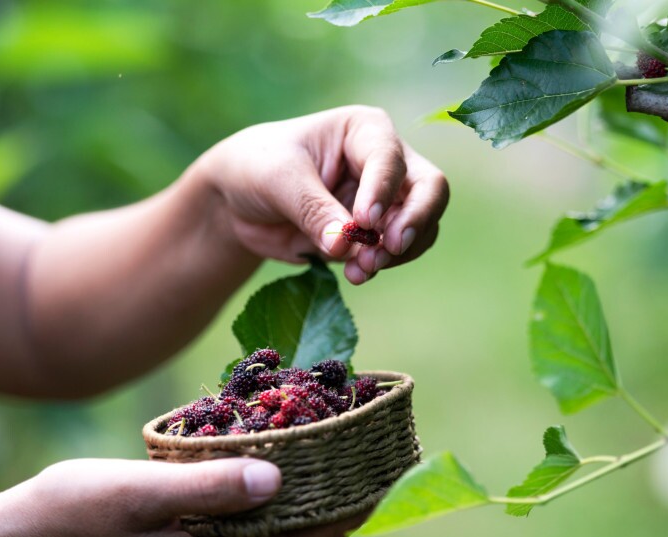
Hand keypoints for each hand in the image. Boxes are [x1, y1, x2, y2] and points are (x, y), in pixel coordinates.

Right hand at [4, 458, 357, 536]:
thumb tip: (278, 482)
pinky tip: (243, 495)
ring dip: (274, 521)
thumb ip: (212, 486)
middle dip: (310, 521)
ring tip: (308, 487)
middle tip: (349, 488)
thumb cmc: (75, 508)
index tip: (372, 500)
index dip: (332, 525)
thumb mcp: (146, 490)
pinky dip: (239, 521)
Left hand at [199, 105, 449, 284]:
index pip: (391, 160)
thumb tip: (346, 244)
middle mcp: (386, 163)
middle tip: (388, 248)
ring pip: (420, 226)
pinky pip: (397, 253)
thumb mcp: (278, 179)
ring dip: (396, 252)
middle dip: (413, 222)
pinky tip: (354, 274)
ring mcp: (386, 200)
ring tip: (360, 269)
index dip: (383, 192)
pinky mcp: (375, 234)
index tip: (364, 221)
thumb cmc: (257, 168)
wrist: (238, 202)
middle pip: (430, 190)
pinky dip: (381, 266)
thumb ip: (313, 209)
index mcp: (365, 131)